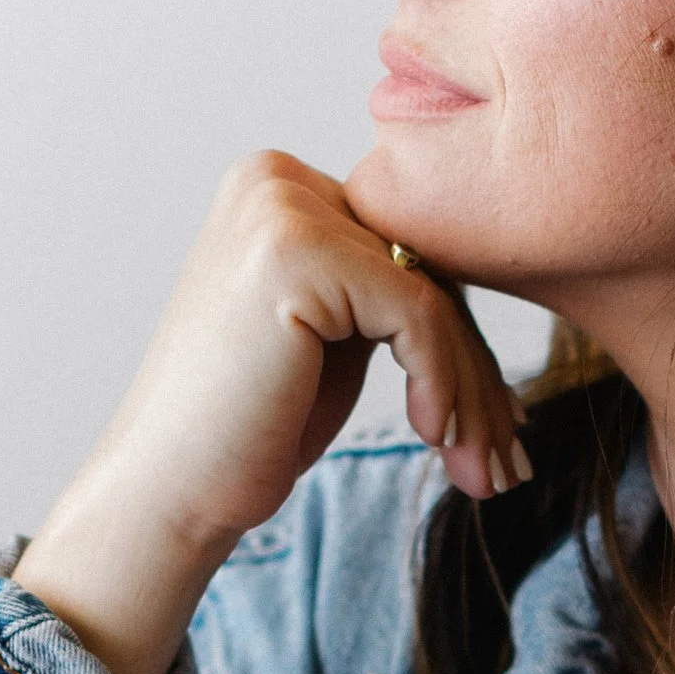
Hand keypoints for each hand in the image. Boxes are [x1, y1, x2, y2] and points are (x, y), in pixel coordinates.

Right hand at [15, 153, 532, 673]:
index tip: (499, 429)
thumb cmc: (246, 432)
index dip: (462, 346)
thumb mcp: (332, 340)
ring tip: (486, 473)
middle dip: (477, 377)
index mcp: (280, 188)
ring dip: (473, 395)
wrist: (167, 492)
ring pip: (432, 298)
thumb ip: (389, 292)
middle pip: (426, 273)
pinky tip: (434, 438)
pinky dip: (442, 384)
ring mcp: (282, 209)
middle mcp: (276, 181)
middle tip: (507, 462)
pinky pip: (417, 316)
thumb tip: (500, 284)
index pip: (409, 255)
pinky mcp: (298, 254)